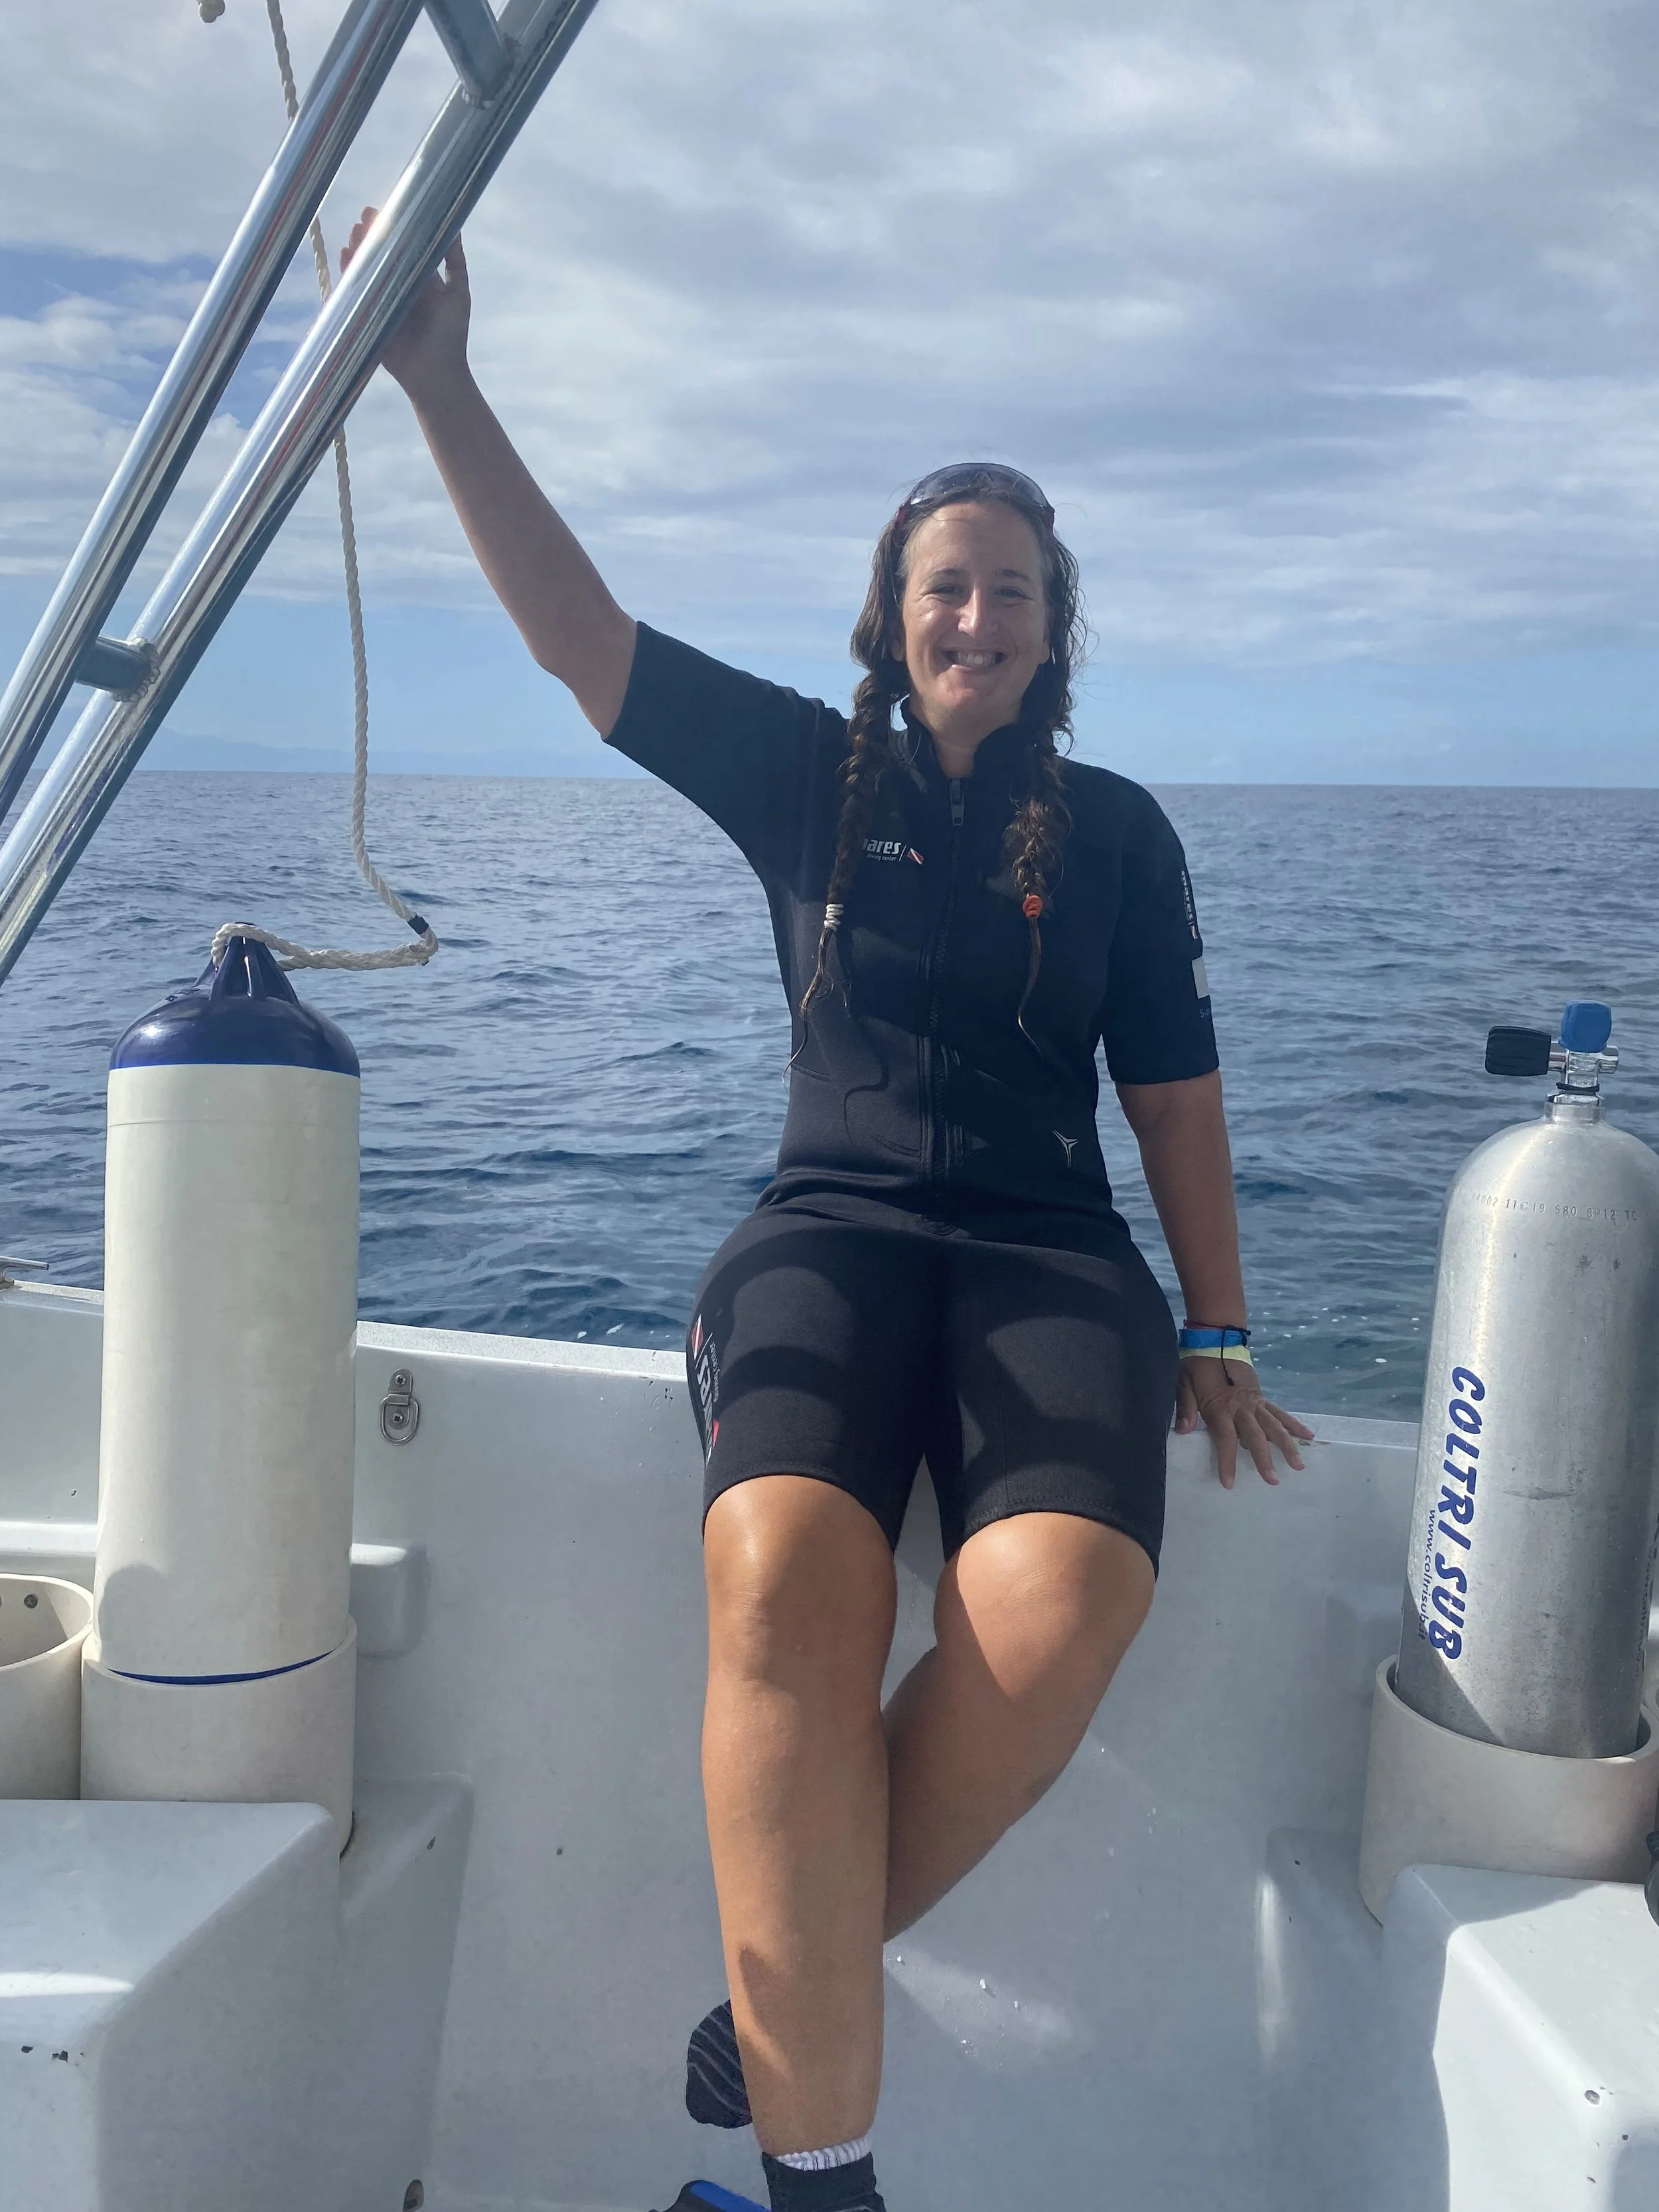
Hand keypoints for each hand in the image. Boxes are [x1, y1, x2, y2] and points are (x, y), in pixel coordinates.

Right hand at [343, 206, 471, 401]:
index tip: (386, 209)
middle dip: (372, 236)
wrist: (436, 375)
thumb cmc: (451, 335)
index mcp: (419, 280)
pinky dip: (348, 275)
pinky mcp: (368, 317)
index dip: (394, 229)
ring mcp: (381, 302)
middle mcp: (398, 288)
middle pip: (381, 255)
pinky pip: (354, 292)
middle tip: (365, 216)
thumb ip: (454, 262)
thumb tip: (455, 227)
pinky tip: (345, 257)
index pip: (403, 247)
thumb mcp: (458, 294)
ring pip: (366, 271)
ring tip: (354, 233)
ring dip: (359, 251)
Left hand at [1175, 1355, 1312, 1489]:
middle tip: (1273, 1481)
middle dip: (1264, 1459)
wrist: (1216, 1339)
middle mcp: (1241, 1408)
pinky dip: (1294, 1424)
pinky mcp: (1262, 1396)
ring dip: (1286, 1445)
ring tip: (1298, 1465)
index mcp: (1219, 1408)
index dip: (1227, 1462)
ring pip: (1273, 1426)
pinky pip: (1280, 1412)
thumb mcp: (1183, 1383)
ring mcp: (1254, 1402)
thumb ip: (1185, 1407)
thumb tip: (1183, 1430)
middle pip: (1255, 1437)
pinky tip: (1308, 1436)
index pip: (1225, 1440)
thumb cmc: (1196, 1364)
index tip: (1229, 1483)